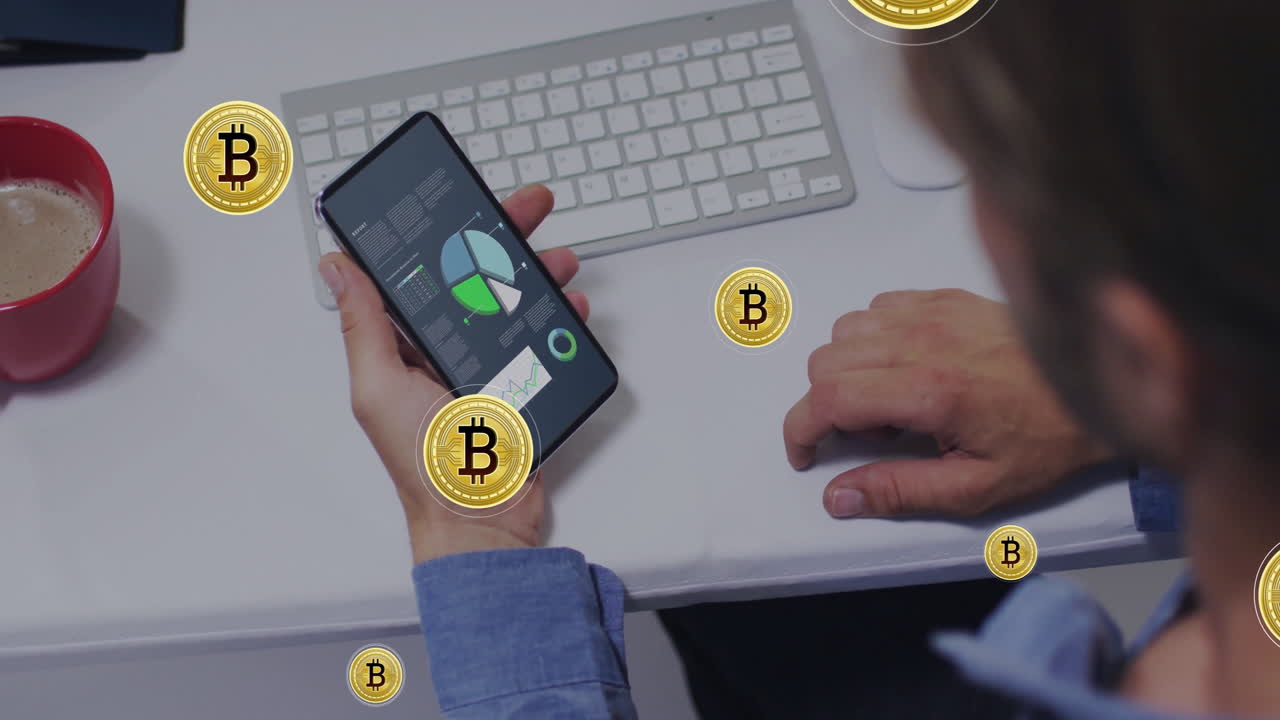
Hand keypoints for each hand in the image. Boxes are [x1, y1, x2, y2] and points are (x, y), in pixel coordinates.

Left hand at [318, 185, 589, 563]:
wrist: (484, 519)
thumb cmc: (427, 467)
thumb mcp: (380, 389)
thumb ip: (364, 326)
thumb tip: (338, 267)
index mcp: (404, 344)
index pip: (420, 270)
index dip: (439, 231)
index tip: (457, 199)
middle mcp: (444, 347)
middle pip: (475, 274)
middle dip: (503, 236)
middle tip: (529, 208)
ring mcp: (486, 362)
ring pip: (515, 299)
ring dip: (538, 272)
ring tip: (557, 260)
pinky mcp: (522, 379)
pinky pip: (543, 336)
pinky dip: (561, 316)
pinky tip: (570, 307)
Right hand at [784, 289, 1111, 518]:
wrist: (1099, 387)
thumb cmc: (1049, 435)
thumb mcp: (977, 487)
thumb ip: (900, 491)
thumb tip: (842, 496)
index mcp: (931, 391)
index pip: (828, 398)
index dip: (800, 430)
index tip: (805, 451)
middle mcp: (926, 342)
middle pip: (826, 362)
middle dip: (825, 405)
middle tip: (866, 435)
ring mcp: (935, 314)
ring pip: (846, 330)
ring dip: (847, 368)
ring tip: (888, 400)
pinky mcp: (946, 299)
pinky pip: (879, 306)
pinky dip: (874, 336)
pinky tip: (904, 364)